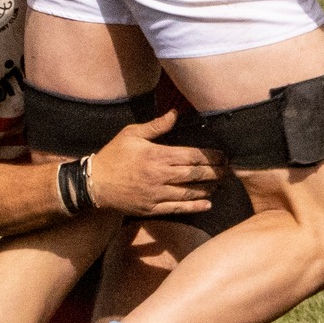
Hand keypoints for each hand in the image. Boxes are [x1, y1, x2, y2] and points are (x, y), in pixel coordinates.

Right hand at [86, 109, 222, 214]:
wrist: (94, 183)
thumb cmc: (113, 155)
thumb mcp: (131, 134)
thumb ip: (156, 126)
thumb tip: (175, 113)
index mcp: (157, 155)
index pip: (191, 156)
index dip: (211, 157)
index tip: (223, 156)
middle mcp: (160, 175)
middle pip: (195, 174)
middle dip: (215, 172)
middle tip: (229, 171)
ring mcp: (156, 194)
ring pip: (189, 192)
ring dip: (208, 188)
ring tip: (220, 185)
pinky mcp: (151, 208)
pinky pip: (177, 208)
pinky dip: (194, 206)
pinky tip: (207, 204)